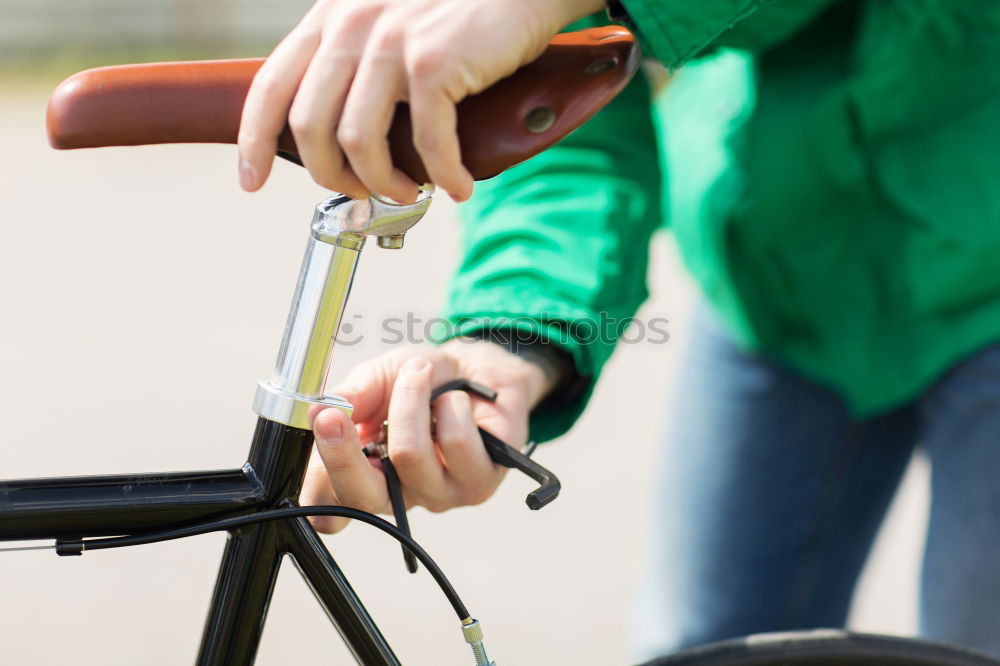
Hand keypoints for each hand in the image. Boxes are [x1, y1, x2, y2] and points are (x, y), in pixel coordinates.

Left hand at [237, 0, 605, 201]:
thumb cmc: (463, 10)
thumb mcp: (390, 21)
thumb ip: (358, 61)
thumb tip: (342, 133)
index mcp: (331, 17)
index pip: (270, 87)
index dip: (254, 142)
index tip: (252, 181)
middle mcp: (351, 24)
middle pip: (310, 128)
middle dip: (333, 178)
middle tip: (364, 195)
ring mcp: (391, 41)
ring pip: (359, 143)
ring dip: (384, 184)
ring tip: (411, 192)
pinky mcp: (433, 61)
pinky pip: (426, 144)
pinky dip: (443, 176)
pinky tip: (457, 186)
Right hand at [301, 340, 557, 532]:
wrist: (481, 368)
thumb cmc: (427, 379)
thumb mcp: (380, 377)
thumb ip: (353, 396)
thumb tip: (320, 411)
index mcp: (368, 475)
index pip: (330, 503)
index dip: (318, 478)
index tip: (318, 427)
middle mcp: (401, 494)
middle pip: (364, 496)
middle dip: (343, 452)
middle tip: (333, 413)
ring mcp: (441, 494)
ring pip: (409, 455)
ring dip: (410, 400)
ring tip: (421, 373)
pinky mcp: (480, 483)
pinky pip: (455, 442)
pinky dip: (451, 405)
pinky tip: (458, 399)